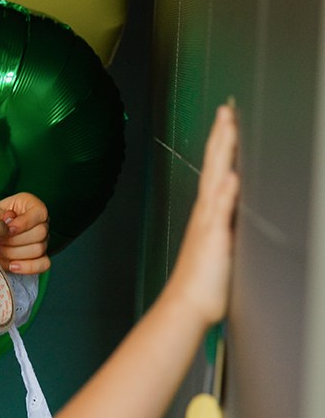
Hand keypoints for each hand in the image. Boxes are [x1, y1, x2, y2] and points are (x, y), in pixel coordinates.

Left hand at [0, 192, 50, 275]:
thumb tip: (8, 222)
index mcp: (31, 205)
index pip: (40, 212)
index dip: (25, 223)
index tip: (8, 230)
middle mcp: (41, 222)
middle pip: (41, 233)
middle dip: (16, 240)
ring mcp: (43, 240)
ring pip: (39, 249)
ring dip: (16, 253)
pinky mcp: (40, 257)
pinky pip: (43, 264)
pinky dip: (27, 267)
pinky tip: (12, 266)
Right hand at [166, 104, 239, 323]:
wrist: (186, 307)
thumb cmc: (202, 284)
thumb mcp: (217, 247)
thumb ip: (223, 223)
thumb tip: (230, 203)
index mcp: (208, 214)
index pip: (216, 170)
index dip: (221, 144)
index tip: (227, 119)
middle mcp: (206, 214)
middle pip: (214, 167)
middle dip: (220, 137)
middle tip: (226, 110)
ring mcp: (209, 225)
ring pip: (216, 180)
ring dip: (222, 154)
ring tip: (228, 128)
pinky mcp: (214, 240)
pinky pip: (220, 213)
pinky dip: (225, 194)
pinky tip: (232, 176)